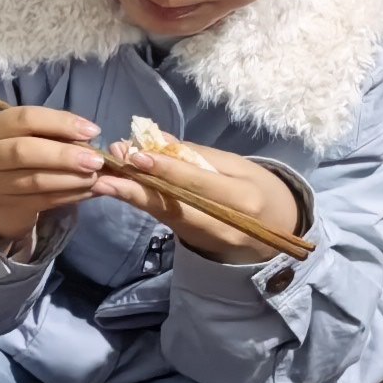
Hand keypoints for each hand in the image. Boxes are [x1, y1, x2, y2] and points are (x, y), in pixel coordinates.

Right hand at [0, 103, 105, 247]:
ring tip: (95, 178)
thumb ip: (50, 134)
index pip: (25, 118)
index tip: (91, 131)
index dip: (60, 123)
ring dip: (70, 179)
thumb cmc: (14, 159)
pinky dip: (69, 196)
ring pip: (35, 180)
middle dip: (64, 155)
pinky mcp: (5, 207)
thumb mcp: (23, 137)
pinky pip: (42, 200)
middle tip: (96, 161)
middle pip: (24, 151)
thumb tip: (90, 137)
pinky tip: (88, 192)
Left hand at [101, 133, 295, 262]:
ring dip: (132, 197)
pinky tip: (121, 190)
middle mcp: (224, 222)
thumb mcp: (238, 166)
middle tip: (106, 173)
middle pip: (175, 205)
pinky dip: (143, 204)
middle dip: (137, 189)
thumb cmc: (259, 190)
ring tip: (104, 180)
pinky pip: (165, 221)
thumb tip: (156, 138)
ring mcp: (207, 238)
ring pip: (165, 215)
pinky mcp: (194, 244)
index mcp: (243, 197)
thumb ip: (196, 155)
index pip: (198, 182)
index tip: (135, 155)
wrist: (278, 236)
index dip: (166, 169)